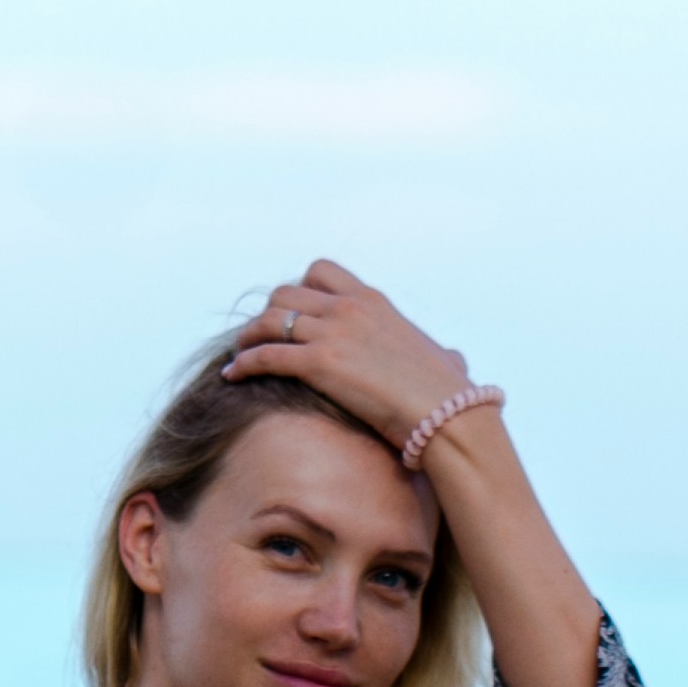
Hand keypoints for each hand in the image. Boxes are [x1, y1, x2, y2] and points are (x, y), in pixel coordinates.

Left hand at [224, 260, 479, 456]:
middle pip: (286, 292)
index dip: (299, 290)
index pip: (320, 271)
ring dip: (249, 336)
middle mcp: (349, 308)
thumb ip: (440, 353)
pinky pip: (266, 354)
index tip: (291, 315)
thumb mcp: (444, 359)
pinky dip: (245, 362)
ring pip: (269, 319)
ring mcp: (333, 333)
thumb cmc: (449, 396)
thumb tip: (454, 360)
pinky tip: (233, 374)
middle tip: (261, 339)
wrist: (447, 415)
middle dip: (268, 314)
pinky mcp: (320, 364)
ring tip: (239, 355)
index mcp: (373, 301)